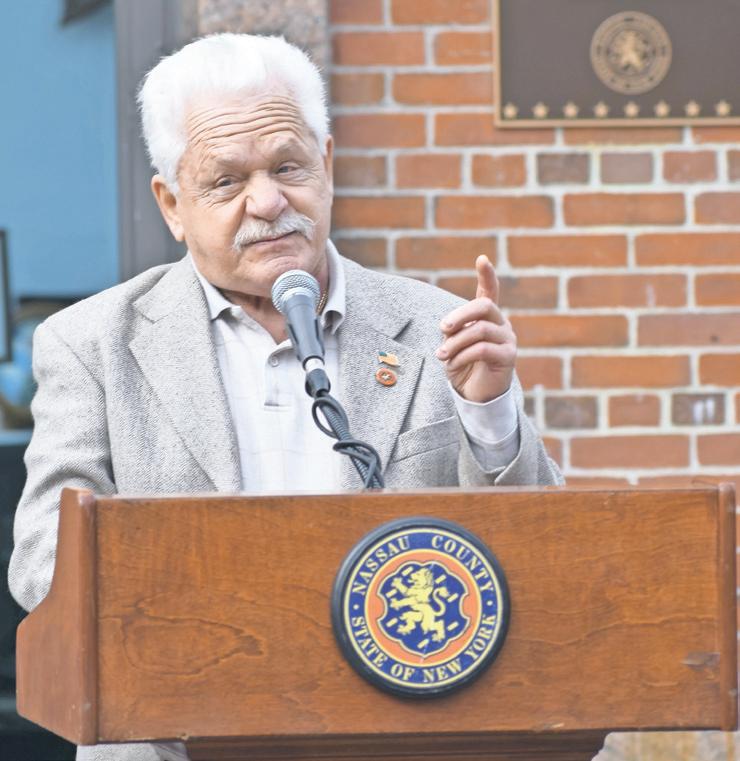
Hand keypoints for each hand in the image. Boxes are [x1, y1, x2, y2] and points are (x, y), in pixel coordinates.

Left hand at [435, 255, 515, 402]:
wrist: (475, 395)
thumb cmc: (463, 366)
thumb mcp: (452, 344)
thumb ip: (453, 330)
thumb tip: (450, 327)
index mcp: (486, 318)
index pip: (489, 291)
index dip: (486, 275)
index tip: (481, 259)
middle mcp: (500, 323)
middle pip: (484, 306)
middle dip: (460, 314)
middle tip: (442, 327)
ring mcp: (508, 339)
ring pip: (479, 330)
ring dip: (455, 343)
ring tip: (442, 355)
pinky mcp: (509, 356)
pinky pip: (482, 349)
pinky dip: (462, 356)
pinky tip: (452, 365)